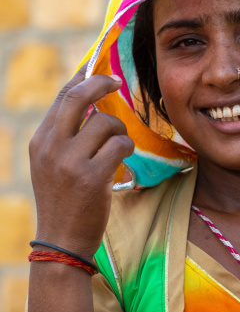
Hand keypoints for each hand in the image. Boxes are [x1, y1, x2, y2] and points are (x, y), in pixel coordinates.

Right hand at [29, 64, 133, 259]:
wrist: (61, 241)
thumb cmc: (63, 202)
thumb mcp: (51, 165)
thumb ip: (64, 137)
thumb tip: (89, 103)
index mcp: (40, 141)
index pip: (62, 97)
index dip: (83, 78)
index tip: (98, 71)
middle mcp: (51, 146)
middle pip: (78, 97)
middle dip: (101, 83)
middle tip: (117, 82)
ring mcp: (70, 161)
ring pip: (106, 123)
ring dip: (120, 132)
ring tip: (118, 148)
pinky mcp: (92, 177)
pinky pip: (120, 145)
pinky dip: (127, 149)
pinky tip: (124, 160)